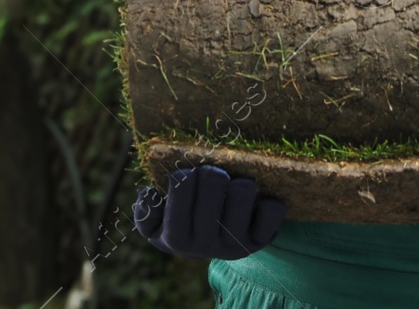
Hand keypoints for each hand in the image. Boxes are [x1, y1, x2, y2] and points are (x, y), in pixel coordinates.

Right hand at [132, 164, 285, 259]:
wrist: (214, 247)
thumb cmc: (183, 225)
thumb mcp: (155, 225)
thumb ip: (145, 212)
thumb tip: (148, 195)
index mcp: (176, 236)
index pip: (181, 184)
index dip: (185, 172)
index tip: (188, 175)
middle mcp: (206, 243)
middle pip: (214, 181)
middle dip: (212, 171)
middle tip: (212, 176)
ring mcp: (235, 242)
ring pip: (243, 190)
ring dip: (240, 181)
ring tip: (234, 186)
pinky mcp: (260, 241)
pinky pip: (273, 211)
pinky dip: (270, 202)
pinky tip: (258, 203)